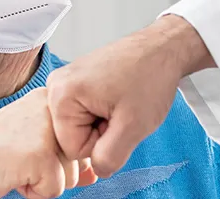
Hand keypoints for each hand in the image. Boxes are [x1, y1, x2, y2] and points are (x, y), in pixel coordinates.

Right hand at [0, 88, 97, 198]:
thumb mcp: (33, 151)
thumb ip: (67, 157)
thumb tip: (94, 173)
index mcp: (48, 100)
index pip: (81, 140)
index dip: (58, 157)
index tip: (27, 150)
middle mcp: (49, 108)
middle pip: (79, 158)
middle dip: (52, 171)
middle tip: (17, 160)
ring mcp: (45, 130)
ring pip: (70, 176)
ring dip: (42, 182)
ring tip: (12, 166)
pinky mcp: (39, 154)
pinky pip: (55, 190)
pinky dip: (32, 193)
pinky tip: (8, 175)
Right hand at [46, 15, 214, 176]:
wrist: (163, 48)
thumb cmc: (150, 77)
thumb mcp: (133, 127)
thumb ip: (109, 158)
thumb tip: (96, 171)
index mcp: (62, 95)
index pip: (72, 149)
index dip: (101, 142)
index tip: (117, 119)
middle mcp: (56, 85)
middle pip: (72, 137)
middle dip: (100, 132)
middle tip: (121, 110)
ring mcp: (66, 81)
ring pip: (80, 126)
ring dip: (103, 122)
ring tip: (121, 102)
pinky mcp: (76, 80)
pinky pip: (84, 112)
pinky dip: (103, 110)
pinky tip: (117, 96)